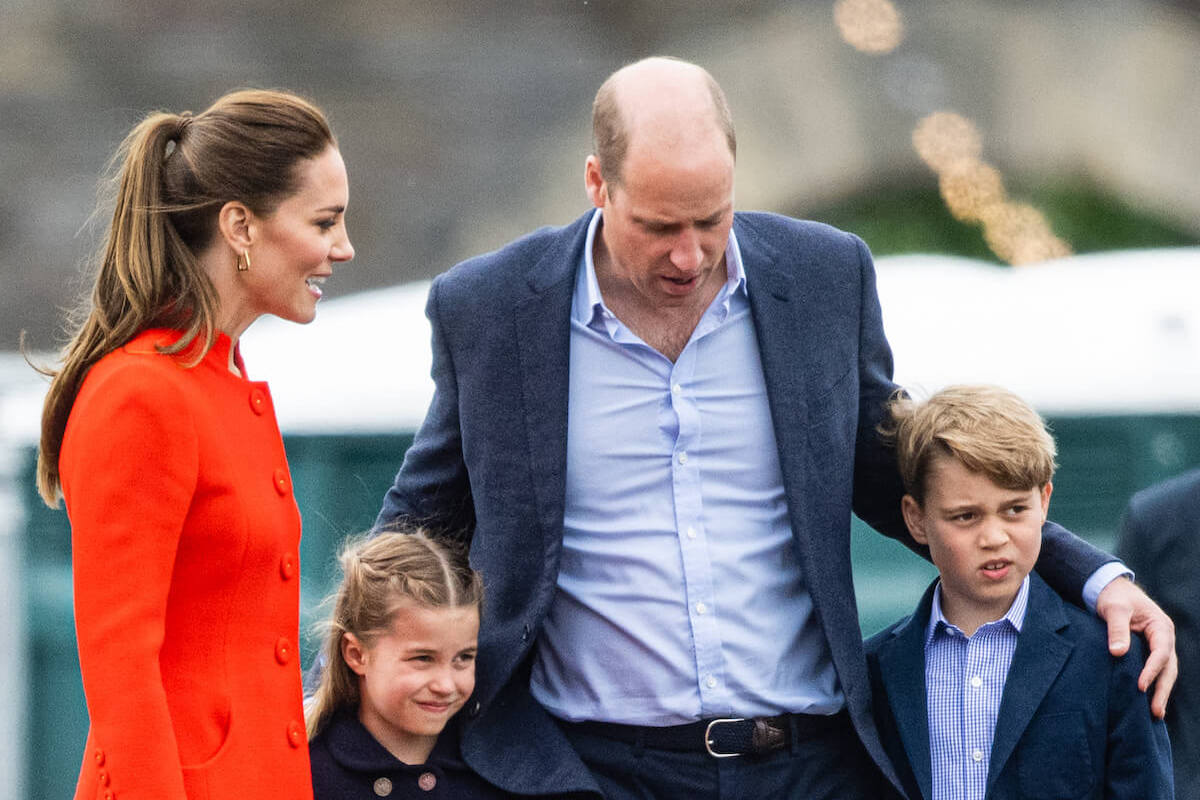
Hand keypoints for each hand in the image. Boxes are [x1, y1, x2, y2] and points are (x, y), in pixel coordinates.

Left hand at [1095, 576, 1176, 717]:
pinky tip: (1147, 701)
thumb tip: (1118, 653)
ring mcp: (1158, 645)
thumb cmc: (1113, 597)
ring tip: (1155, 714)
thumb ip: (1116, 629)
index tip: (1140, 686)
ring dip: (1160, 691)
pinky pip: (1155, 670)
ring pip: (1165, 672)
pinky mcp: (1148, 650)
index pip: (1161, 652)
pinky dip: (1153, 684)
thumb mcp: (1114, 609)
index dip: (1152, 670)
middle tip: (1155, 712)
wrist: (1110, 589)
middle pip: (1168, 667)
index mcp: (1160, 626)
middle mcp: (1164, 638)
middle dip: (1162, 689)